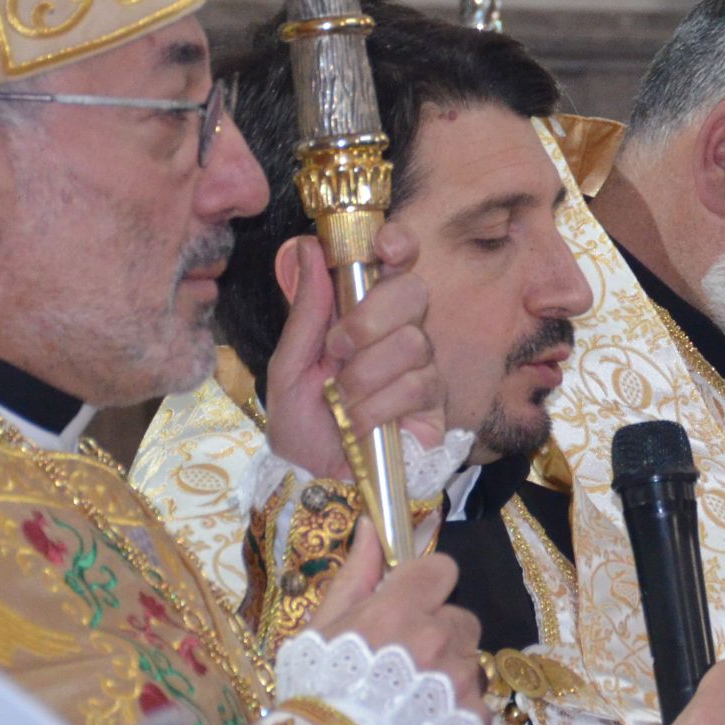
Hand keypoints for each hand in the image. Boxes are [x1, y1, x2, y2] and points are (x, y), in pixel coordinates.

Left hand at [265, 226, 443, 480]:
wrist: (316, 479)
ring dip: (366, 375)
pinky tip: (362, 422)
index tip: (384, 245)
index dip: (397, 244)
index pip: (396, 262)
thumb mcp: (289, 366)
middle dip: (371, 317)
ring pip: (412, 341)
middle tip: (339, 349)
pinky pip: (418, 384)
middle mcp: (398, 333)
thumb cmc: (301, 424)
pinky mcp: (435, 404)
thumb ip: (306, 311)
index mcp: (362, 314)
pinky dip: (379, 405)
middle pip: (413, 291)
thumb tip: (308, 246)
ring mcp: (421, 367)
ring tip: (343, 402)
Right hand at [307, 526, 480, 713]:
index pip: (442, 570)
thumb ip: (355, 577)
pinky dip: (458, 712)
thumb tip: (372, 526)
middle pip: (459, 619)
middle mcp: (438, 638)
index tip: (407, 606)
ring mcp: (461, 680)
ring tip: (412, 704)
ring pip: (470, 660)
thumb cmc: (317, 697)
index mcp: (398, 610)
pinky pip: (477, 701)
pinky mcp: (476, 719)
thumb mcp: (320, 631)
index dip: (426, 587)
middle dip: (439, 635)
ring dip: (450, 674)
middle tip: (404, 666)